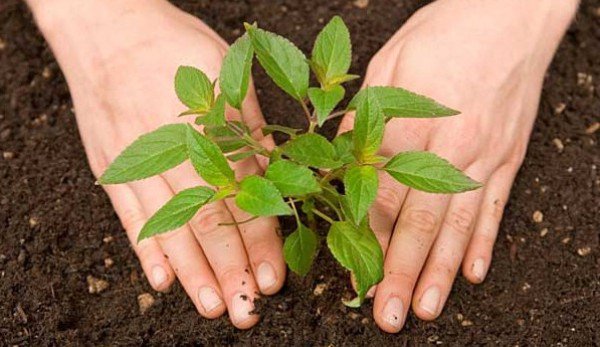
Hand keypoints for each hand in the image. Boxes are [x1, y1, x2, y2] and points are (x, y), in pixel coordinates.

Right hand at [29, 0, 283, 327]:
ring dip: (191, 271)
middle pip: (205, 220)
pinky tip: (161, 280)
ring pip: (168, 226)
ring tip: (211, 306)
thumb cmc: (176, 47)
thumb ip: (251, 132)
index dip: (260, 240)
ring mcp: (136, 160)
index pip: (243, 195)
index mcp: (210, 125)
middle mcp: (173, 149)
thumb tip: (278, 180)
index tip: (273, 279)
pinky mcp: (111, 166)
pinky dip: (145, 249)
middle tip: (245, 311)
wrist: (108, 27)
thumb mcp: (226, 76)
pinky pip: (128, 214)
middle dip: (229, 269)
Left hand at [339, 0, 577, 332]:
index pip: (382, 196)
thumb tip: (336, 168)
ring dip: (440, 272)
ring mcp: (486, 155)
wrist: (510, 13)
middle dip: (402, 273)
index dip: (366, 240)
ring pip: (458, 226)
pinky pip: (494, 207)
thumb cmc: (442, 34)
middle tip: (389, 316)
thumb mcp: (386, 67)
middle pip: (420, 222)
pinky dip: (482, 243)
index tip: (354, 274)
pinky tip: (471, 273)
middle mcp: (452, 148)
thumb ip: (362, 123)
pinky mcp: (509, 156)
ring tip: (427, 310)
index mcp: (412, 124)